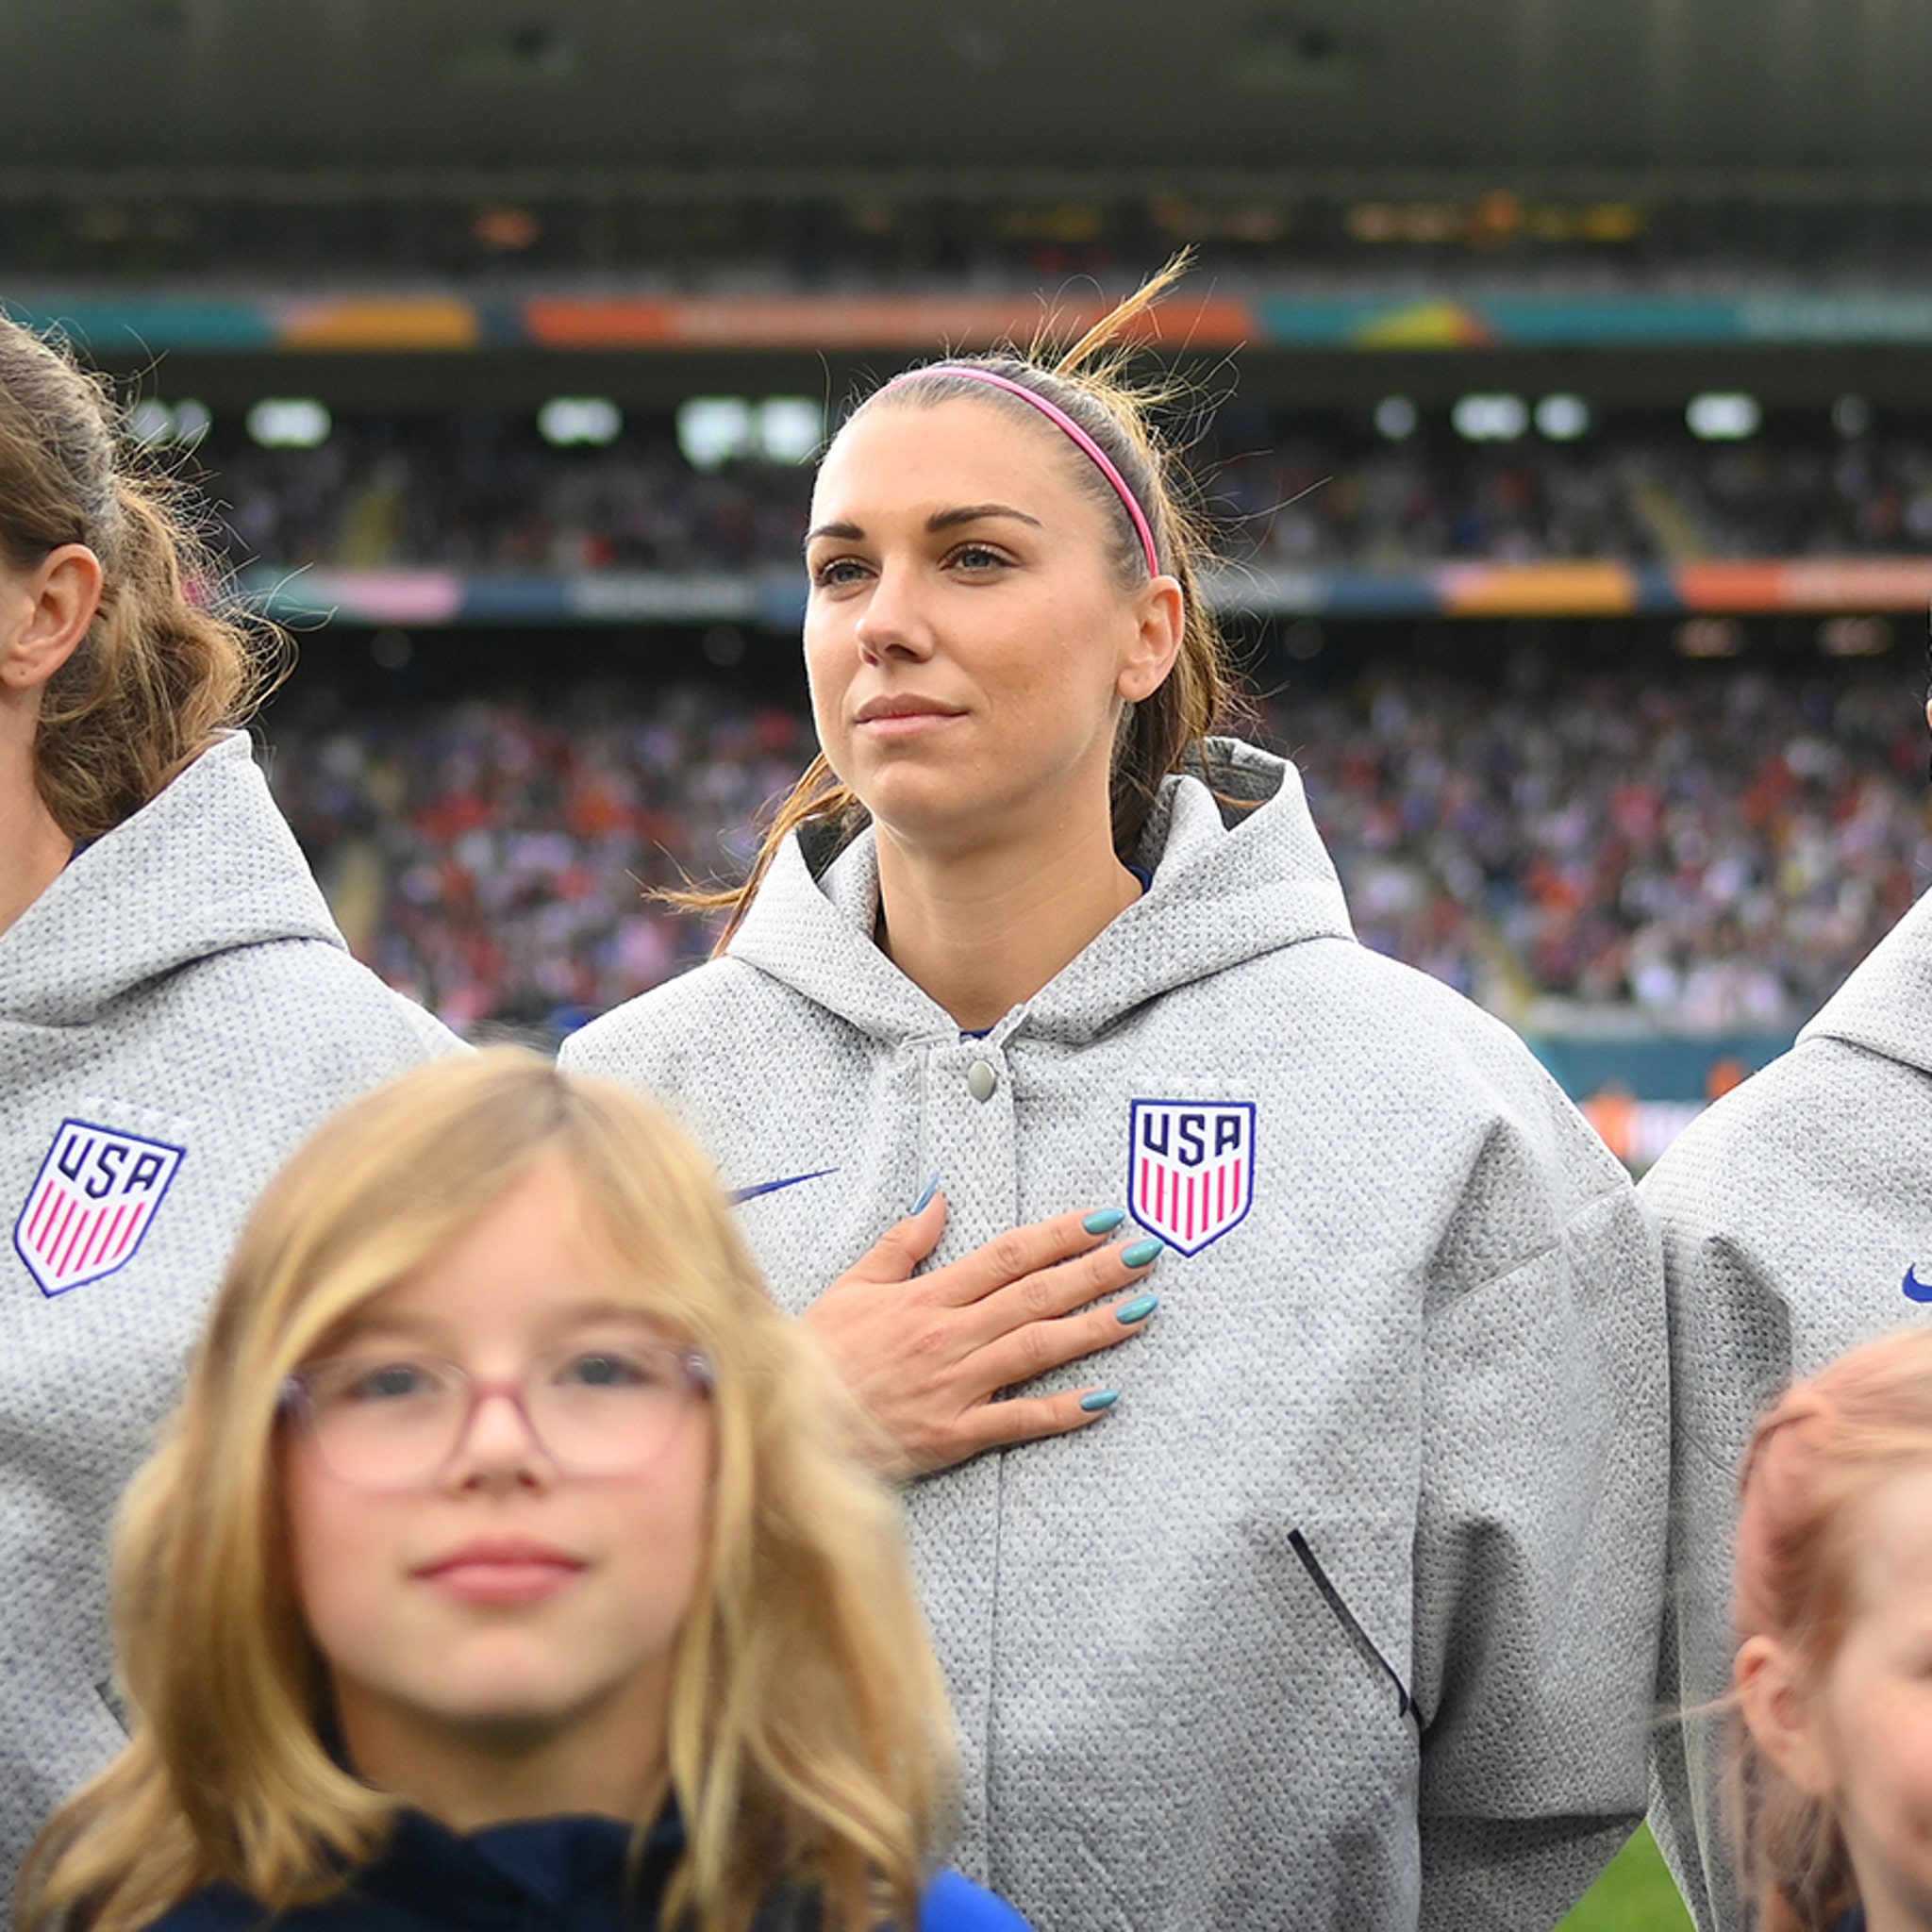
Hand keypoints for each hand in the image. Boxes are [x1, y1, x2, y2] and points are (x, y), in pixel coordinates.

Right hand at [799, 1192, 1162, 1479]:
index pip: (1008, 1255)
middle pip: (1036, 1295)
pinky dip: (1063, 1409)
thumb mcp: (854, 1285)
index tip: (1103, 1219)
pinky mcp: (956, 1433)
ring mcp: (956, 1384)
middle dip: (1097, 1271)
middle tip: (1146, 1254)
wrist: (792, 1424)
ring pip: (1038, 1349)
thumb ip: (902, 1242)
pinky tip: (1104, 1397)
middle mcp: (950, 1335)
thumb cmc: (820, 1355)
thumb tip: (940, 1196)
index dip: (1060, 1235)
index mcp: (928, 1296)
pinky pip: (1019, 1419)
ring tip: (1141, 1310)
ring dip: (1094, 1328)